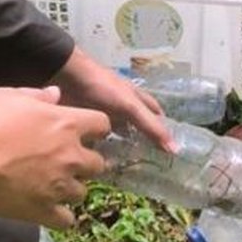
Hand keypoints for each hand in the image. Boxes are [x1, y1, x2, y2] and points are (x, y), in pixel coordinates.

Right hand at [0, 86, 109, 228]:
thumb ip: (38, 95)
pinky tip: (47, 209)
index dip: (95, 128)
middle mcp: (71, 156)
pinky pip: (67, 220)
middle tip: (64, 161)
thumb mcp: (9, 97)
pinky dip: (60, 216)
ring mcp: (60, 186)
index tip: (84, 131)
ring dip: (71, 188)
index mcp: (67, 124)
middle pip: (98, 164)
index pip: (102, 124)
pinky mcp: (45, 211)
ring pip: (82, 193)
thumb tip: (56, 94)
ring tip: (52, 186)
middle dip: (85, 162)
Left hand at [50, 47, 172, 151]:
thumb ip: (150, 126)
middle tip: (148, 161)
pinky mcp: (87, 118)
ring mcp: (103, 112)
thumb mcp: (130, 106)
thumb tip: (174, 149)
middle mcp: (121, 105)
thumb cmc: (102, 87)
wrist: (66, 76)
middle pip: (136, 123)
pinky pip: (98, 135)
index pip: (155, 114)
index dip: (163, 128)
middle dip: (142, 138)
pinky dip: (102, 145)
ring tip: (126, 165)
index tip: (170, 149)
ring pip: (117, 130)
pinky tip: (102, 159)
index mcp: (135, 98)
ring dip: (121, 144)